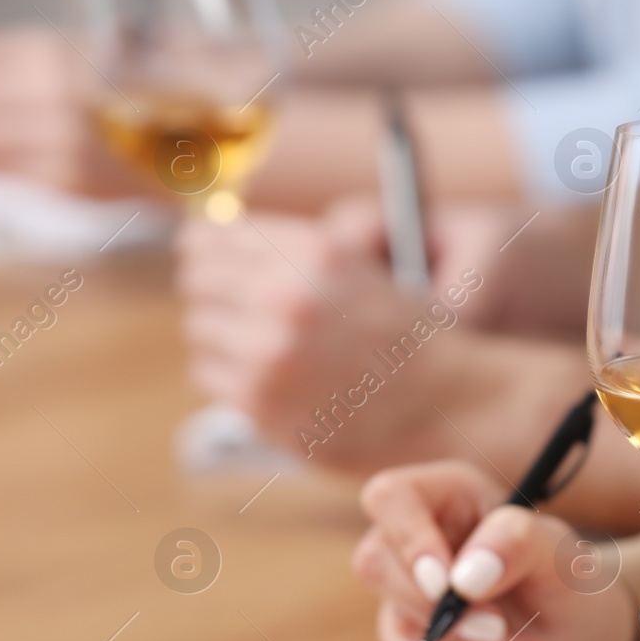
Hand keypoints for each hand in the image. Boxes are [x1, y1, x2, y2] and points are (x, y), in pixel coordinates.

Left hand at [176, 198, 491, 467]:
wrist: (443, 401)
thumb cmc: (399, 332)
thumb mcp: (350, 265)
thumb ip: (282, 250)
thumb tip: (198, 240)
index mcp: (312, 253)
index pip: (213, 237)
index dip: (202, 244)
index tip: (197, 250)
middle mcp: (287, 299)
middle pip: (197, 279)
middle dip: (209, 287)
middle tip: (224, 299)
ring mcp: (269, 354)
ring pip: (199, 327)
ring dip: (218, 332)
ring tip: (255, 341)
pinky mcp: (260, 403)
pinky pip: (208, 374)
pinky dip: (225, 372)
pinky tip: (262, 373)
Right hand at [354, 460, 638, 640]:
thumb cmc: (568, 584)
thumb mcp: (561, 556)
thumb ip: (518, 543)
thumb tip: (464, 577)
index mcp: (449, 494)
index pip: (390, 497)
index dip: (408, 540)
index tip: (447, 584)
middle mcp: (419, 534)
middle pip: (375, 561)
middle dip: (436, 606)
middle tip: (499, 627)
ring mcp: (408, 585)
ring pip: (398, 617)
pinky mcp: (411, 632)